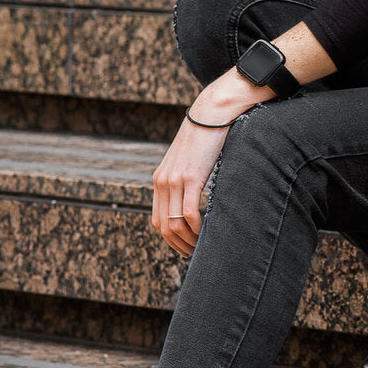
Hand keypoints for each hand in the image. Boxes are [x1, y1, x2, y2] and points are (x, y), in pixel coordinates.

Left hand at [151, 72, 269, 254]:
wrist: (211, 113)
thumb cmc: (205, 138)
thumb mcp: (188, 162)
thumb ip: (185, 181)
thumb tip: (194, 201)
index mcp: (159, 180)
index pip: (157, 220)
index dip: (170, 239)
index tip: (185, 247)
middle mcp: (162, 182)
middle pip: (163, 226)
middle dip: (178, 245)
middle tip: (194, 254)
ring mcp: (175, 180)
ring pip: (175, 224)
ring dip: (188, 241)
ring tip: (201, 247)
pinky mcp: (191, 178)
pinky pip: (190, 213)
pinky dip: (197, 228)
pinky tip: (206, 232)